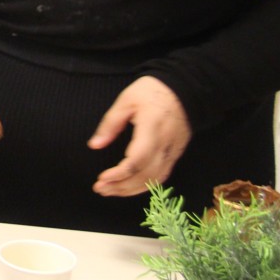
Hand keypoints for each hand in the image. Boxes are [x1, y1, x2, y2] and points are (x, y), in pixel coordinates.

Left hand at [89, 77, 190, 196]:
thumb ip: (110, 124)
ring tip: (110, 190)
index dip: (120, 173)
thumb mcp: (126, 101)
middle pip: (146, 175)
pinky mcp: (176, 154)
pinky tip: (128, 186)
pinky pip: (162, 175)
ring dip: (131, 189)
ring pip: (155, 179)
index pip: (138, 159)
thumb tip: (95, 145)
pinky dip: (144, 184)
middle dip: (122, 186)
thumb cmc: (151, 92)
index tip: (102, 178)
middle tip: (99, 188)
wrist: (184, 89)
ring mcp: (173, 151)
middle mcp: (165, 144)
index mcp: (152, 128)